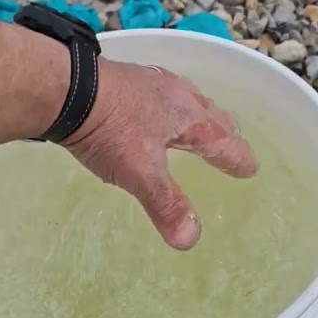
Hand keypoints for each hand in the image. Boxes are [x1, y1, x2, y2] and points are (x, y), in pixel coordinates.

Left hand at [63, 59, 258, 250]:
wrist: (67, 89)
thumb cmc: (110, 130)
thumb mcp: (140, 174)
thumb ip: (166, 205)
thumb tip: (191, 240)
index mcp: (189, 119)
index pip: (223, 142)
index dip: (237, 158)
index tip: (250, 169)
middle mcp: (177, 96)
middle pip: (212, 114)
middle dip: (225, 131)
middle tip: (232, 142)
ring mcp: (151, 83)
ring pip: (187, 97)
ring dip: (198, 112)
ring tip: (198, 121)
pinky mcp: (127, 77)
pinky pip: (160, 91)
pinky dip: (168, 104)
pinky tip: (151, 108)